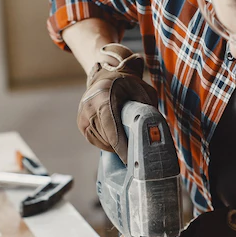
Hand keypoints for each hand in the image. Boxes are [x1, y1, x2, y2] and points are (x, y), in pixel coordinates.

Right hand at [77, 43, 157, 162]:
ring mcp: (83, 115)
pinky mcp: (81, 123)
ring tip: (128, 143)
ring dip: (115, 146)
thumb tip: (154, 133)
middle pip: (107, 137)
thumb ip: (148, 109)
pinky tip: (116, 139)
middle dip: (122, 147)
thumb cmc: (129, 85)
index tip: (131, 160)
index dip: (122, 146)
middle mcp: (89, 105)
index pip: (112, 127)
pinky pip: (94, 140)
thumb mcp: (144, 91)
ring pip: (101, 141)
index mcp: (104, 94)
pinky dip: (106, 143)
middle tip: (136, 154)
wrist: (107, 76)